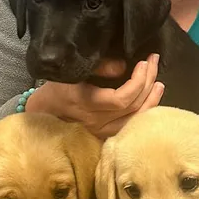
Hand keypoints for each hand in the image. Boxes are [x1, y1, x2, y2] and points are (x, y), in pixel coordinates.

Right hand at [25, 54, 164, 139]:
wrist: (40, 114)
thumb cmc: (55, 89)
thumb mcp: (71, 70)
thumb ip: (98, 67)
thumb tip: (123, 66)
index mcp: (86, 103)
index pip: (122, 99)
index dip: (138, 81)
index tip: (144, 62)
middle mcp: (95, 121)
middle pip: (132, 108)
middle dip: (148, 83)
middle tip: (154, 64)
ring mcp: (100, 132)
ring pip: (133, 121)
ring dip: (150, 102)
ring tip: (158, 84)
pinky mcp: (102, 136)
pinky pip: (128, 128)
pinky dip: (142, 115)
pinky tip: (149, 103)